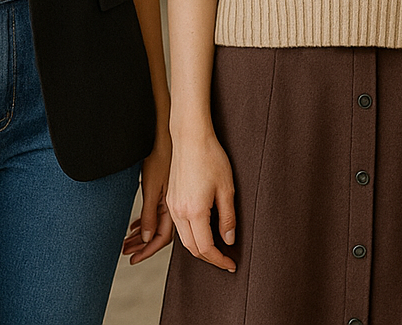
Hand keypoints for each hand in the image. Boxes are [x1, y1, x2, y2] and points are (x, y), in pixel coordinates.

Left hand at [122, 133, 174, 263]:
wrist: (174, 132)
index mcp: (173, 207)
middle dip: (142, 246)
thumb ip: (150, 213)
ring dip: (141, 235)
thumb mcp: (152, 186)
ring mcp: (173, 198)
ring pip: (158, 224)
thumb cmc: (162, 155)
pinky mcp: (170, 190)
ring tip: (126, 242)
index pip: (161, 238)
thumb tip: (146, 238)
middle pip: (159, 234)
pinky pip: (158, 212)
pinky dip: (145, 221)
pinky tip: (134, 224)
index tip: (133, 260)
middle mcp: (175, 205)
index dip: (147, 251)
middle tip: (126, 253)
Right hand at [166, 129, 236, 271]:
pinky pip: (179, 226)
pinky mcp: (170, 200)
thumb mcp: (226, 189)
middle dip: (209, 258)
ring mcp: (172, 206)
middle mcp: (179, 212)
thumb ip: (228, 217)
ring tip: (216, 249)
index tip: (231, 264)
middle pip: (192, 248)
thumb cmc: (211, 158)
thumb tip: (228, 239)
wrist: (190, 138)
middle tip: (225, 260)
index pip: (206, 247)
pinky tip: (203, 231)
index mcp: (194, 211)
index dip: (219, 260)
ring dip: (199, 248)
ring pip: (184, 239)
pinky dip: (191, 235)